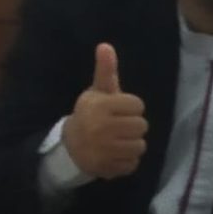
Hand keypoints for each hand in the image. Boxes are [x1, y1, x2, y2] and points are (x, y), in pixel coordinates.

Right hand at [62, 44, 147, 179]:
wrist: (71, 145)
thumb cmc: (91, 114)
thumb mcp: (97, 92)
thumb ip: (105, 71)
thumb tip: (106, 45)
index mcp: (99, 106)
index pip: (138, 105)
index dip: (130, 107)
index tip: (118, 110)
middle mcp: (101, 128)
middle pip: (142, 126)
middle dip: (133, 126)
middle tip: (119, 126)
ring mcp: (105, 150)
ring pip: (141, 146)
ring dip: (132, 144)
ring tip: (117, 140)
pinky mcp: (109, 168)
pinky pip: (133, 163)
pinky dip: (127, 160)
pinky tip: (114, 154)